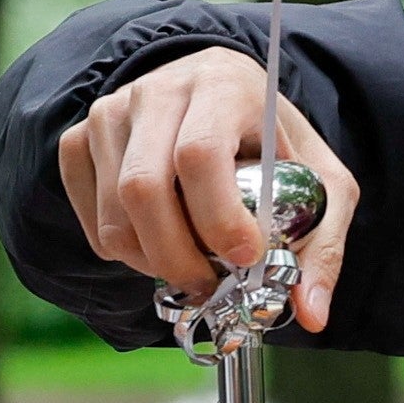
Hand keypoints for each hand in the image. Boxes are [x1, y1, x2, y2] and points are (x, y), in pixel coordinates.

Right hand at [59, 48, 350, 325]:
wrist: (222, 95)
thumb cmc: (272, 141)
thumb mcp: (322, 181)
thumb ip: (323, 247)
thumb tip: (311, 315)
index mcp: (222, 87)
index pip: (199, 154)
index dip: (217, 218)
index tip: (244, 257)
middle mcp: (157, 91)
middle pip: (143, 188)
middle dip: (177, 257)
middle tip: (209, 284)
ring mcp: (110, 113)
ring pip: (114, 213)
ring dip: (150, 260)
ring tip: (187, 264)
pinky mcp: (79, 138)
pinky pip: (90, 217)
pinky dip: (121, 249)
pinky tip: (155, 242)